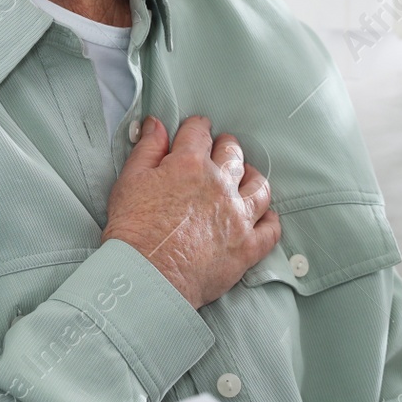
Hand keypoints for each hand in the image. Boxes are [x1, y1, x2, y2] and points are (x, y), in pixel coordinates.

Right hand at [101, 115, 279, 308]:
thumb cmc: (132, 231)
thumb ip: (147, 149)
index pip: (199, 132)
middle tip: (219, 151)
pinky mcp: (247, 247)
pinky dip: (269, 220)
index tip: (197, 129)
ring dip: (252, 177)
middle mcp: (220, 185)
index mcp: (189, 165)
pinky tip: (262, 217)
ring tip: (244, 178)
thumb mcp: (129, 181)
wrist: (146, 277)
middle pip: (233, 153)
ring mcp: (238, 216)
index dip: (197, 128)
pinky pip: (271, 229)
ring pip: (259, 186)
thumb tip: (157, 125)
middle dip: (226, 147)